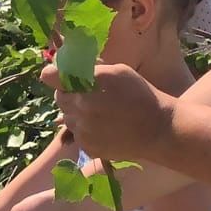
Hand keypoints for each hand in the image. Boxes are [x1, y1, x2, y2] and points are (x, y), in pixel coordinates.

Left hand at [41, 61, 174, 163]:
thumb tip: (70, 63)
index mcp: (88, 85)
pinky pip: (77, 134)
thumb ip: (91, 67)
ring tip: (100, 112)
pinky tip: (104, 126)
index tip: (59, 75)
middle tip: (88, 94)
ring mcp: (83, 130)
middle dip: (69, 94)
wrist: (159, 130)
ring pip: (67, 118)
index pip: (50, 76)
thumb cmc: (141, 94)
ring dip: (76, 113)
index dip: (55, 75)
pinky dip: (85, 130)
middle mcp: (82, 108)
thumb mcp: (118, 71)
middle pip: (59, 98)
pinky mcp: (88, 147)